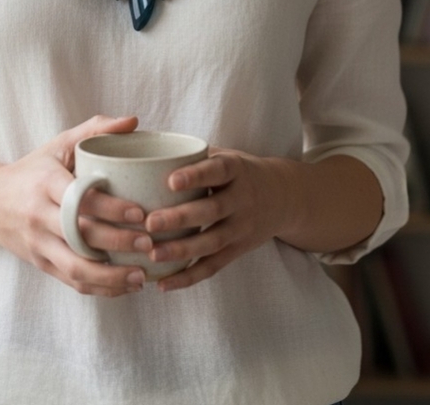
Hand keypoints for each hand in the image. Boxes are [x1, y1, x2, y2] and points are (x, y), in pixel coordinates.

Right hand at [0, 115, 153, 296]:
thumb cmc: (32, 170)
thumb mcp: (58, 145)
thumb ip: (95, 130)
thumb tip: (133, 121)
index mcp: (46, 184)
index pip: (80, 199)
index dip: (111, 208)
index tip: (140, 212)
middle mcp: (39, 216)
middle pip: (81, 236)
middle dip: (118, 243)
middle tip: (150, 243)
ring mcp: (38, 244)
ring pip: (76, 268)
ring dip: (111, 276)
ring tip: (142, 275)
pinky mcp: (40, 264)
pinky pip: (71, 282)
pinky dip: (100, 288)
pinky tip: (125, 285)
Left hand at [144, 148, 289, 292]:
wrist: (284, 197)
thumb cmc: (239, 172)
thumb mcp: (226, 154)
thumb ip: (193, 154)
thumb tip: (145, 147)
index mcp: (236, 169)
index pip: (217, 171)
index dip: (196, 176)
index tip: (171, 181)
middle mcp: (242, 199)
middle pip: (212, 211)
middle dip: (181, 218)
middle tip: (150, 222)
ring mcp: (242, 227)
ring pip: (212, 242)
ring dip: (181, 251)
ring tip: (152, 254)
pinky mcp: (238, 250)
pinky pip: (213, 266)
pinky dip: (188, 277)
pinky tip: (163, 283)